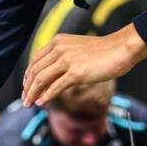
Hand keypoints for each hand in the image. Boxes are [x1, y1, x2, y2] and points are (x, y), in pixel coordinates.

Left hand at [22, 24, 146, 107]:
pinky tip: (42, 103)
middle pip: (35, 70)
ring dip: (33, 93)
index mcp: (58, 42)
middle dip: (27, 87)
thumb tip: (52, 72)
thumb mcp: (77, 48)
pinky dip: (46, 96)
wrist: (121, 48)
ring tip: (30, 103)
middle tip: (25, 99)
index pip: (35, 60)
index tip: (26, 87)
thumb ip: (63, 56)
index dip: (28, 76)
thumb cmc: (103, 50)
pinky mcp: (76, 73)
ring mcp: (67, 60)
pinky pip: (55, 87)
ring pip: (41, 79)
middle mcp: (59, 49)